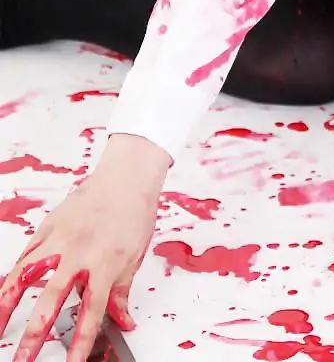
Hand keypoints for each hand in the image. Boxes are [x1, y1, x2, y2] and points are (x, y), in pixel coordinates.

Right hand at [0, 163, 159, 361]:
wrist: (126, 177)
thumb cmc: (133, 214)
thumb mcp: (134, 258)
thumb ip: (122, 295)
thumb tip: (123, 323)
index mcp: (104, 265)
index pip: (90, 314)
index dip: (79, 344)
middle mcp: (78, 253)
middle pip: (50, 300)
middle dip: (33, 335)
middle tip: (21, 360)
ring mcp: (59, 239)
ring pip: (24, 275)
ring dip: (7, 305)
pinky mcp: (47, 226)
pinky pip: (25, 255)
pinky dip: (13, 276)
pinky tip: (4, 295)